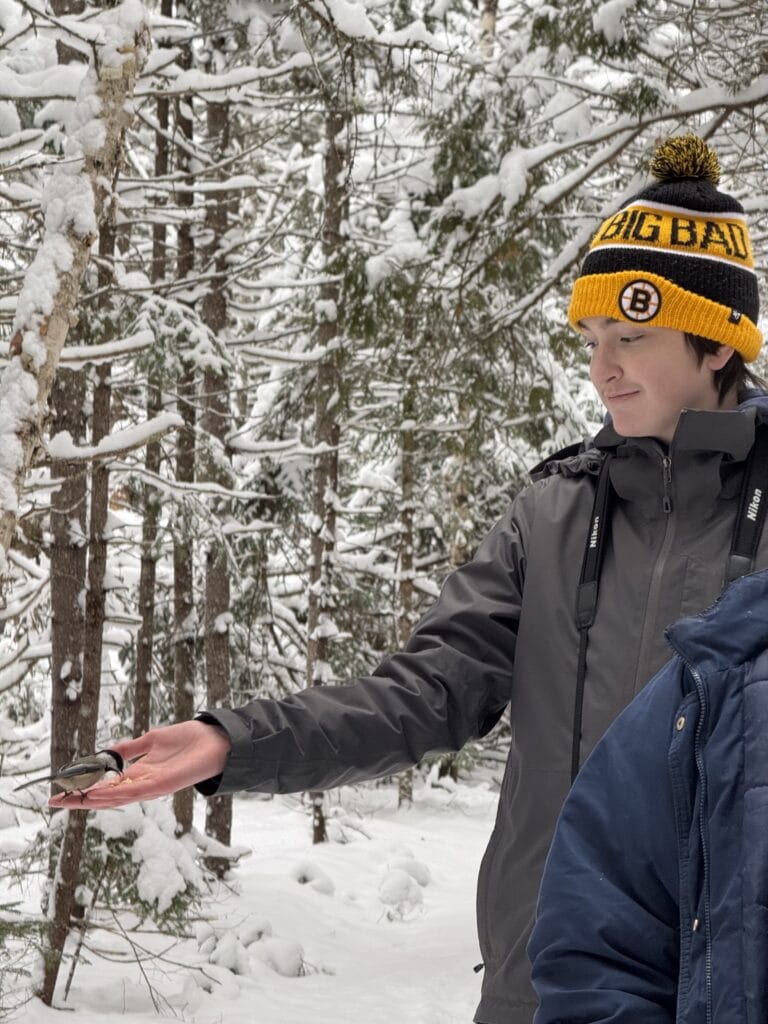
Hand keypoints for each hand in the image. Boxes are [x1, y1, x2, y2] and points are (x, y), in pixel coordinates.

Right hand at [48, 720, 230, 808]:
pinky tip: (99, 793)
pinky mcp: (163, 784)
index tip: (60, 791)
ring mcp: (152, 786)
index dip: (83, 789)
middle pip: (106, 796)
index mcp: (139, 774)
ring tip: (70, 800)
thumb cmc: (187, 739)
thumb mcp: (151, 740)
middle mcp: (142, 784)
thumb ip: (131, 748)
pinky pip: (136, 791)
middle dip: (80, 800)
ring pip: (117, 797)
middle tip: (54, 801)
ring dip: (92, 799)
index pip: (105, 786)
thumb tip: (108, 752)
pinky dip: (116, 793)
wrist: (213, 739)